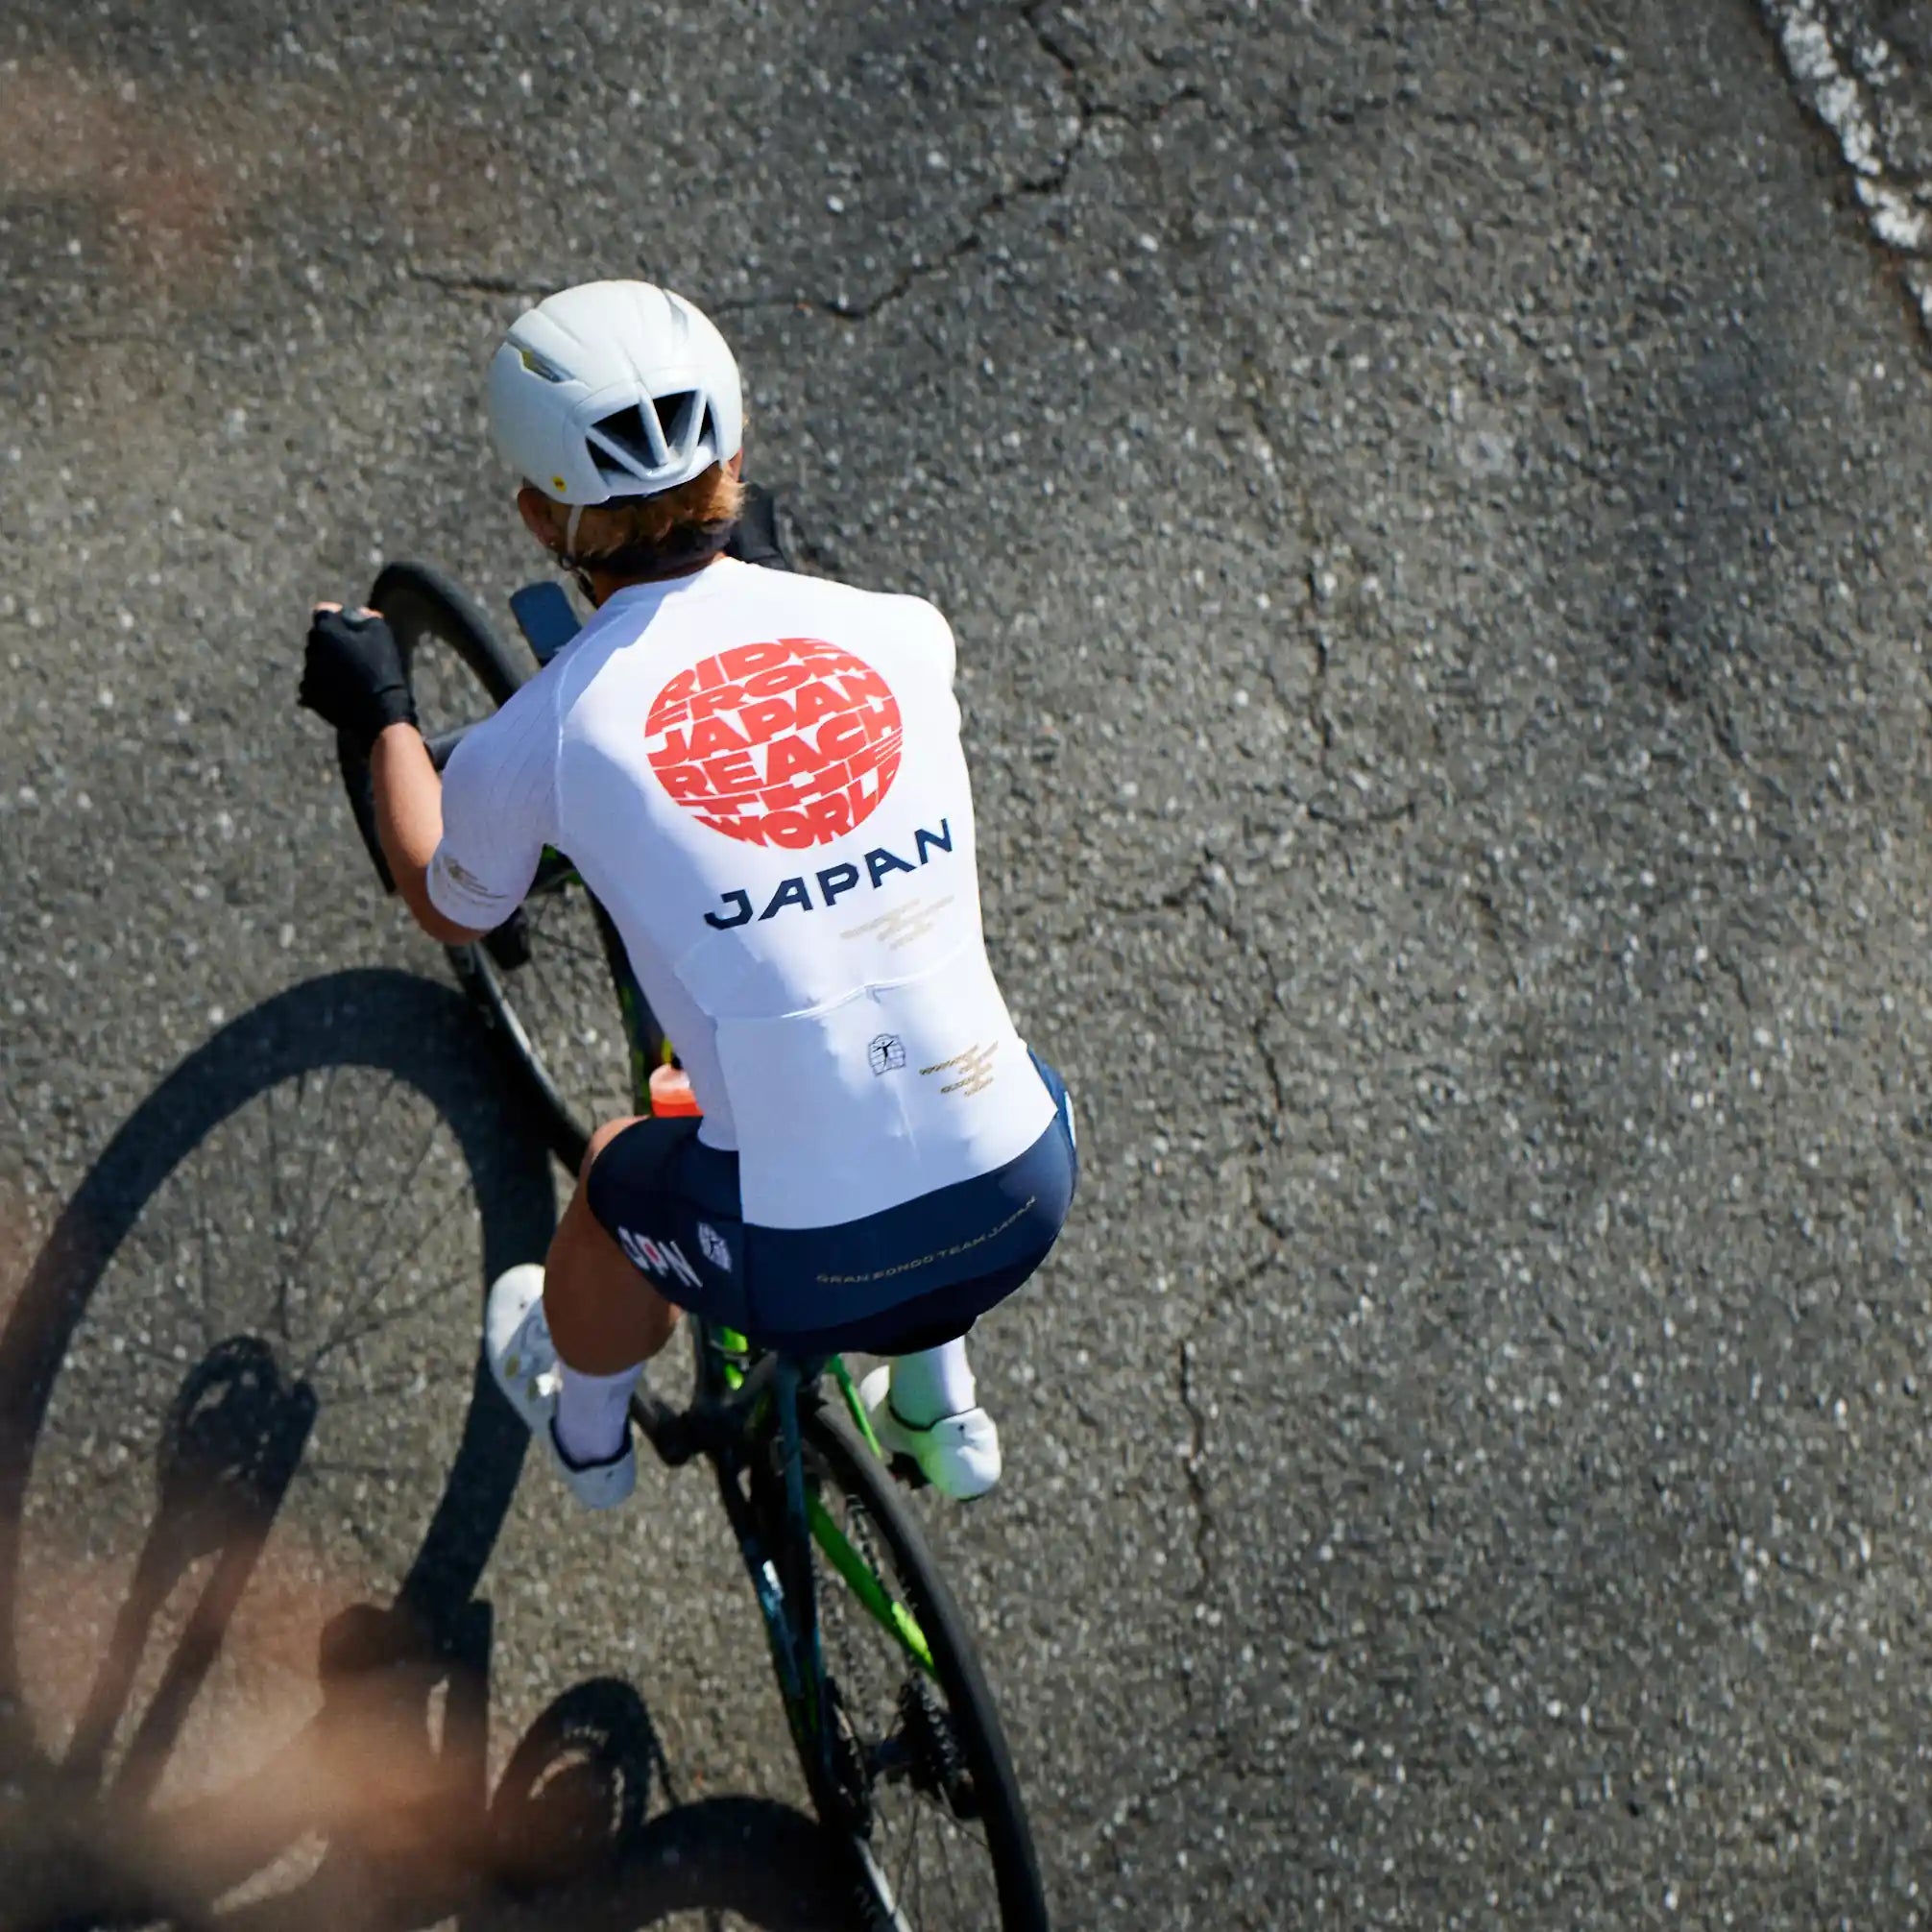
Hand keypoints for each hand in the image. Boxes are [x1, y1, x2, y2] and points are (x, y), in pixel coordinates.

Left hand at [299, 603, 417, 752]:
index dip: (339, 616)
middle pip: (318, 636)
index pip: (324, 612)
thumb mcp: (381, 634)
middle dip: (331, 638)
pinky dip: (324, 682)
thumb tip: (356, 612)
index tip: (353, 624)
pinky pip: (314, 683)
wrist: (378, 711)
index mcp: (325, 630)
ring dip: (327, 660)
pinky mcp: (310, 696)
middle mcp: (310, 649)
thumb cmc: (381, 668)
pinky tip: (341, 688)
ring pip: (315, 659)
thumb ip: (365, 616)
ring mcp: (308, 674)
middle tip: (353, 649)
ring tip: (348, 672)